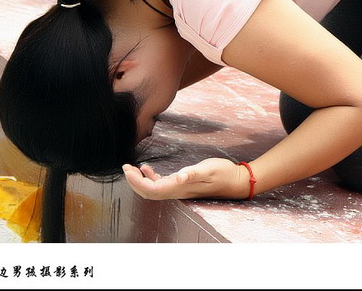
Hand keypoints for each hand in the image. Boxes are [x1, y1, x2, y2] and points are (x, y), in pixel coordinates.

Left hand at [122, 158, 250, 200]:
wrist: (235, 181)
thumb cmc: (224, 173)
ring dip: (140, 181)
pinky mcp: (183, 185)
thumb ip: (194, 173)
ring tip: (131, 169)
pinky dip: (151, 178)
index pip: (152, 189)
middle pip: (148, 193)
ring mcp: (180, 189)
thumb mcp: (209, 169)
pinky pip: (161, 186)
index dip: (137, 182)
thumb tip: (179, 177)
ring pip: (153, 191)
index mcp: (180, 187)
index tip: (128, 169)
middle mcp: (177, 191)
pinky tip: (147, 169)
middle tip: (125, 168)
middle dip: (134, 183)